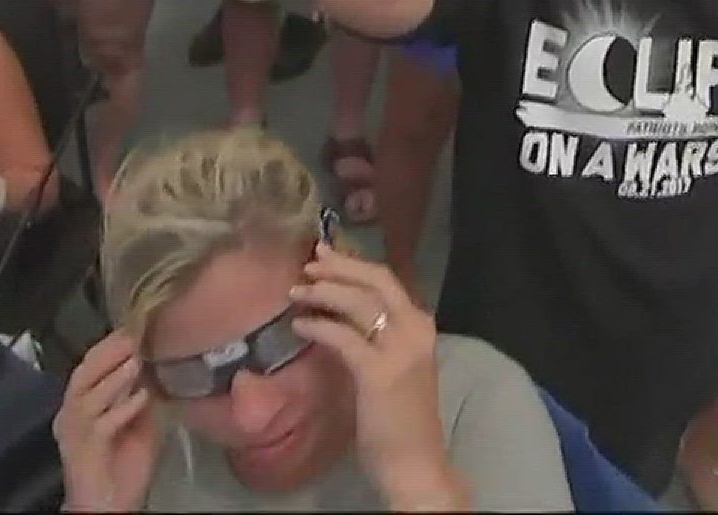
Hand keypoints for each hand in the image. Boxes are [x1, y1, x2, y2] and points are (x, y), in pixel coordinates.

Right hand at [54, 330, 160, 513]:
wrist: (108, 505)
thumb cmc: (124, 465)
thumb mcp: (140, 423)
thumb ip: (142, 396)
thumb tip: (156, 367)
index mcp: (81, 403)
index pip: (91, 366)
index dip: (110, 345)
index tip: (133, 326)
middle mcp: (71, 413)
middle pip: (83, 373)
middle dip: (108, 351)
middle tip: (132, 335)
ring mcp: (73, 431)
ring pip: (86, 394)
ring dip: (113, 376)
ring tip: (136, 359)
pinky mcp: (82, 449)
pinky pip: (100, 425)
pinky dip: (121, 409)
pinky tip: (140, 397)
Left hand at [290, 243, 457, 497]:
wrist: (416, 462)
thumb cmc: (401, 420)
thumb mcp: (394, 367)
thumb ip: (374, 338)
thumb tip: (338, 312)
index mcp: (421, 326)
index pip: (387, 280)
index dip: (354, 264)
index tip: (325, 256)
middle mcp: (416, 330)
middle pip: (376, 280)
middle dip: (340, 266)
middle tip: (309, 263)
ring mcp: (399, 350)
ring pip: (358, 302)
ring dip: (323, 291)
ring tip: (296, 291)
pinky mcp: (378, 372)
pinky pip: (342, 337)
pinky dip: (318, 325)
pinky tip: (299, 324)